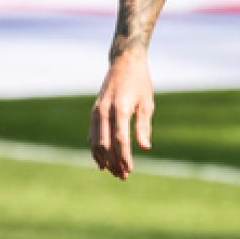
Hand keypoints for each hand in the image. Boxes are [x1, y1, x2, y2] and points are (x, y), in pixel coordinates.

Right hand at [90, 54, 155, 179]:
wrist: (123, 62)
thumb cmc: (140, 82)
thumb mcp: (147, 102)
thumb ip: (144, 125)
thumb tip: (145, 148)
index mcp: (120, 108)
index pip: (120, 139)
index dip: (124, 156)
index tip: (130, 169)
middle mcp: (105, 110)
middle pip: (105, 144)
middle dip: (114, 162)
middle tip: (123, 176)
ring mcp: (97, 111)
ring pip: (95, 142)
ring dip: (104, 159)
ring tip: (114, 172)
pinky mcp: (94, 112)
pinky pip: (92, 135)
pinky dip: (96, 150)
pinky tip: (103, 161)